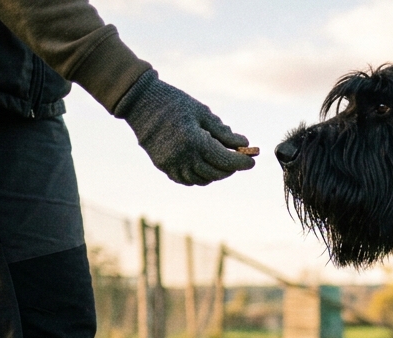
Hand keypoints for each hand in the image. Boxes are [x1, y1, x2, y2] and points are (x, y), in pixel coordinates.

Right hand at [114, 70, 254, 185]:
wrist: (139, 102)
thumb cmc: (174, 103)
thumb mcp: (202, 113)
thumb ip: (223, 132)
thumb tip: (244, 145)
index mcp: (194, 141)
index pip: (225, 160)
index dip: (242, 163)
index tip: (252, 161)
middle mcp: (182, 157)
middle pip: (216, 172)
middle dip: (231, 168)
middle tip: (239, 159)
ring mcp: (171, 164)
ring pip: (202, 179)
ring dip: (216, 173)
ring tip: (222, 161)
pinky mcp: (162, 166)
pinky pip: (186, 180)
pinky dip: (199, 176)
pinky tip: (204, 165)